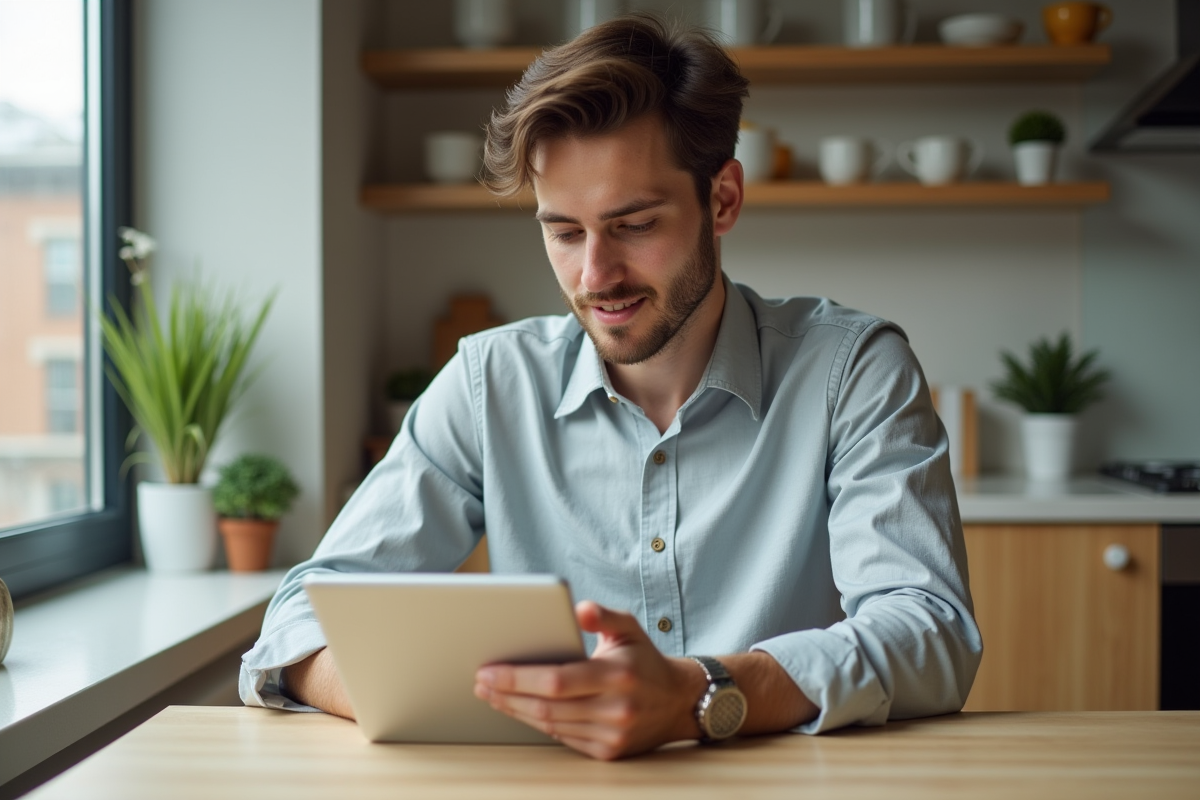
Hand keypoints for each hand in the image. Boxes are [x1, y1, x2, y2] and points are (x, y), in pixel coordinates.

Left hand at [473, 601, 704, 759]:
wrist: (678, 702)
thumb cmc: (644, 660)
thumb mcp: (629, 628)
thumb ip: (603, 616)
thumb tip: (577, 608)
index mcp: (618, 675)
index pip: (557, 680)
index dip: (518, 678)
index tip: (489, 671)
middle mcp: (616, 708)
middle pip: (547, 706)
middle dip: (508, 695)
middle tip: (482, 683)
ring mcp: (613, 734)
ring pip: (551, 725)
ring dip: (516, 711)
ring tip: (493, 696)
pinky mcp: (609, 752)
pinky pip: (563, 738)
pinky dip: (539, 724)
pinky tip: (521, 710)